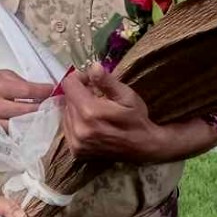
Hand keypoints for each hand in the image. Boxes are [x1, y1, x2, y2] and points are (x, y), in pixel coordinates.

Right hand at [0, 70, 54, 130]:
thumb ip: (18, 82)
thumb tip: (39, 89)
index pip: (26, 91)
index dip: (44, 92)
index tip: (56, 91)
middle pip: (26, 111)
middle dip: (44, 108)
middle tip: (57, 106)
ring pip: (20, 125)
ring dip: (35, 122)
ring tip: (47, 118)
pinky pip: (10, 133)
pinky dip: (22, 130)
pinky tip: (32, 127)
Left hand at [60, 63, 216, 162]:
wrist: (150, 147)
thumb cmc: (142, 117)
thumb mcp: (129, 95)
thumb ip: (107, 81)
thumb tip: (90, 66)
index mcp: (90, 113)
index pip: (69, 85)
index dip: (78, 77)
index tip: (91, 77)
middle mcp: (79, 130)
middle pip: (66, 98)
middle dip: (79, 91)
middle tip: (97, 89)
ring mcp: (77, 142)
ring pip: (66, 112)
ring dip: (77, 105)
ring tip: (98, 104)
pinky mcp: (78, 149)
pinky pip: (69, 126)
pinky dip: (77, 119)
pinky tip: (95, 118)